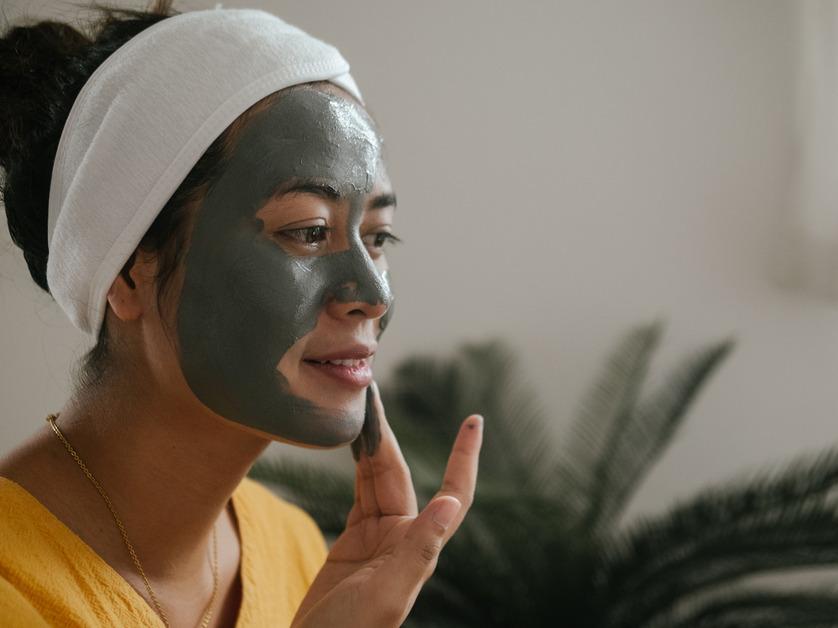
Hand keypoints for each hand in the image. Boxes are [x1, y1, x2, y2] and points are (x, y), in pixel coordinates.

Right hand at [291, 381, 482, 627]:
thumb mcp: (387, 593)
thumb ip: (418, 549)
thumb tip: (451, 503)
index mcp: (418, 546)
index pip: (452, 492)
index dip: (464, 457)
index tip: (474, 420)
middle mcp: (403, 537)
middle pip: (400, 474)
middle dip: (387, 435)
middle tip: (370, 395)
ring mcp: (377, 537)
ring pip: (377, 478)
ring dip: (370, 446)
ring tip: (360, 409)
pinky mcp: (352, 540)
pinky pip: (359, 492)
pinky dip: (356, 467)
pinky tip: (351, 446)